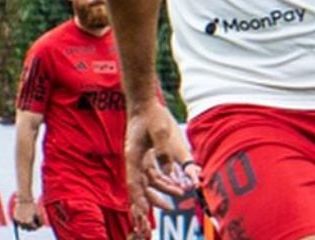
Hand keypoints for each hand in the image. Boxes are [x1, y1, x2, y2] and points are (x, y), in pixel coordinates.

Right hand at [12, 198, 42, 230]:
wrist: (24, 200)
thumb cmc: (33, 206)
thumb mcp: (39, 213)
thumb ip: (41, 221)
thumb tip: (40, 227)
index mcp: (29, 222)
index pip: (35, 228)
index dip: (37, 225)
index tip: (38, 222)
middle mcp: (23, 223)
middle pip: (29, 230)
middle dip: (32, 227)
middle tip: (33, 221)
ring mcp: (18, 221)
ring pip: (23, 228)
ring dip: (26, 226)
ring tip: (28, 219)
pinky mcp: (15, 219)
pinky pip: (19, 224)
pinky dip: (21, 222)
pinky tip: (24, 216)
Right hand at [125, 104, 198, 238]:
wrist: (144, 102)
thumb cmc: (151, 115)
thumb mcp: (160, 131)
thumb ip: (164, 151)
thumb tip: (170, 170)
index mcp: (134, 156)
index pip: (134, 183)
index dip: (138, 199)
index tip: (143, 212)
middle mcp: (134, 160)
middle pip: (141, 186)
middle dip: (154, 199)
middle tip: (170, 207)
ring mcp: (139, 157)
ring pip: (149, 180)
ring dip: (163, 187)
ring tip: (180, 192)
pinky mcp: (145, 154)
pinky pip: (153, 172)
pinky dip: (163, 179)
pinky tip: (175, 181)